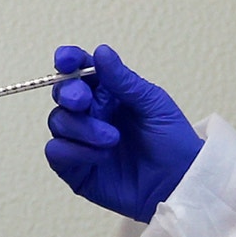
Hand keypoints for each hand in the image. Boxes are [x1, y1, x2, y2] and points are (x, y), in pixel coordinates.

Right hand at [44, 45, 202, 222]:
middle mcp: (89, 112)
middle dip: (69, 93)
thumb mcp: (153, 104)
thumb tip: (101, 51)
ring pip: (58, 121)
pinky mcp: (74, 168)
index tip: (67, 61)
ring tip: (112, 139)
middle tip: (85, 102)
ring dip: (82, 128)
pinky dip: (75, 151)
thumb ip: (123, 80)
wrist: (179, 184)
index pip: (78, 68)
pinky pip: (56, 151)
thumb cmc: (172, 141)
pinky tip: (101, 156)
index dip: (68, 60)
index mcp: (107, 91)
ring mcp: (79, 140)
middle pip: (62, 93)